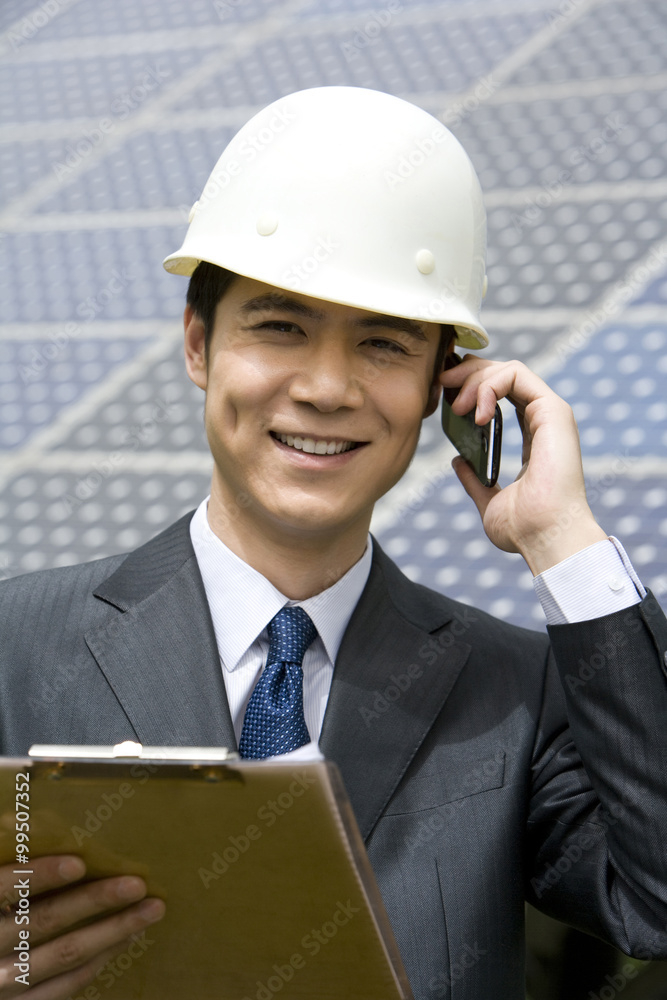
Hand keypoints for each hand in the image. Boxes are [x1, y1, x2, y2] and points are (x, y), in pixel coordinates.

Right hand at [0, 856, 164, 998]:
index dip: (39, 875)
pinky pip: (67, 984)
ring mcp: (6, 982)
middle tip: (137, 884)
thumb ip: (11, 865)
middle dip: (95, 900)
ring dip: (113, 930)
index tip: (79, 863)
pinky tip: (128, 937)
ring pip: (65, 953)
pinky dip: (100, 959)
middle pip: (46, 921)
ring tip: (151, 909)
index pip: (6, 887)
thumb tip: (30, 825)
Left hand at [440, 356, 606, 573]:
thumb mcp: (490, 501)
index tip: (441, 396)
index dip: (470, 386)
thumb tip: (458, 461)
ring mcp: (550, 414)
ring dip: (473, 379)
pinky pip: (516, 375)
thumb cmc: (525, 529)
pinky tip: (473, 413)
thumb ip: (475, 479)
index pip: (501, 396)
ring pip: (508, 369)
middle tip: (440, 385)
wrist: (546, 538)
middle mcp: (543, 421)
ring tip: (455, 406)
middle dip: (466, 373)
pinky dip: (488, 385)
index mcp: (532, 439)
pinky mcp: (553, 411)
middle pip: (503, 375)